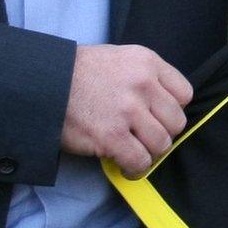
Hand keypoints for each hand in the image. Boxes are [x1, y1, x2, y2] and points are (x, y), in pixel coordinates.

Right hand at [61, 44, 192, 179]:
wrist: (43, 83)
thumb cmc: (80, 72)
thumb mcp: (120, 58)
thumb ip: (145, 76)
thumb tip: (164, 105)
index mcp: (147, 62)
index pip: (184, 94)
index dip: (171, 109)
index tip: (157, 116)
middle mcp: (142, 84)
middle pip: (176, 122)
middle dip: (162, 133)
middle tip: (144, 137)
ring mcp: (128, 110)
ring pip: (162, 144)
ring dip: (149, 152)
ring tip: (134, 151)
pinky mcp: (111, 136)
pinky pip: (140, 161)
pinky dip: (135, 168)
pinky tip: (125, 165)